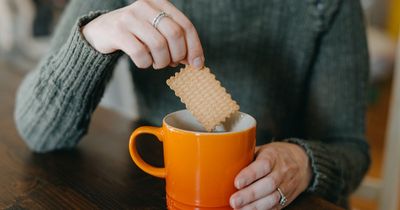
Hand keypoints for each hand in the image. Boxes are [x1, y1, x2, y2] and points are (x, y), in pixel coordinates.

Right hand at [82, 0, 203, 68]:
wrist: (101, 31)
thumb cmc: (136, 34)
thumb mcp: (157, 31)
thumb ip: (176, 41)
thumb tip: (195, 61)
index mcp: (160, 3)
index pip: (186, 25)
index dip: (195, 47)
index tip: (197, 64)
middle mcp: (146, 6)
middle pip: (175, 34)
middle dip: (178, 55)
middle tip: (172, 63)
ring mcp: (130, 17)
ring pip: (159, 45)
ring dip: (161, 61)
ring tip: (157, 63)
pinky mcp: (118, 31)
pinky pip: (140, 53)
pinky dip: (145, 63)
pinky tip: (143, 62)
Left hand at [230, 142, 311, 209]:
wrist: (302, 162)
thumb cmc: (275, 155)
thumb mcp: (263, 149)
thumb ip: (247, 156)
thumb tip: (222, 162)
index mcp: (273, 156)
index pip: (263, 165)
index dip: (250, 174)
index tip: (237, 182)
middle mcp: (282, 171)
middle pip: (267, 185)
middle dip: (249, 195)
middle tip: (234, 201)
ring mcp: (286, 186)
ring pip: (272, 198)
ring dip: (254, 206)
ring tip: (238, 209)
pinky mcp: (286, 198)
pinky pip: (275, 207)